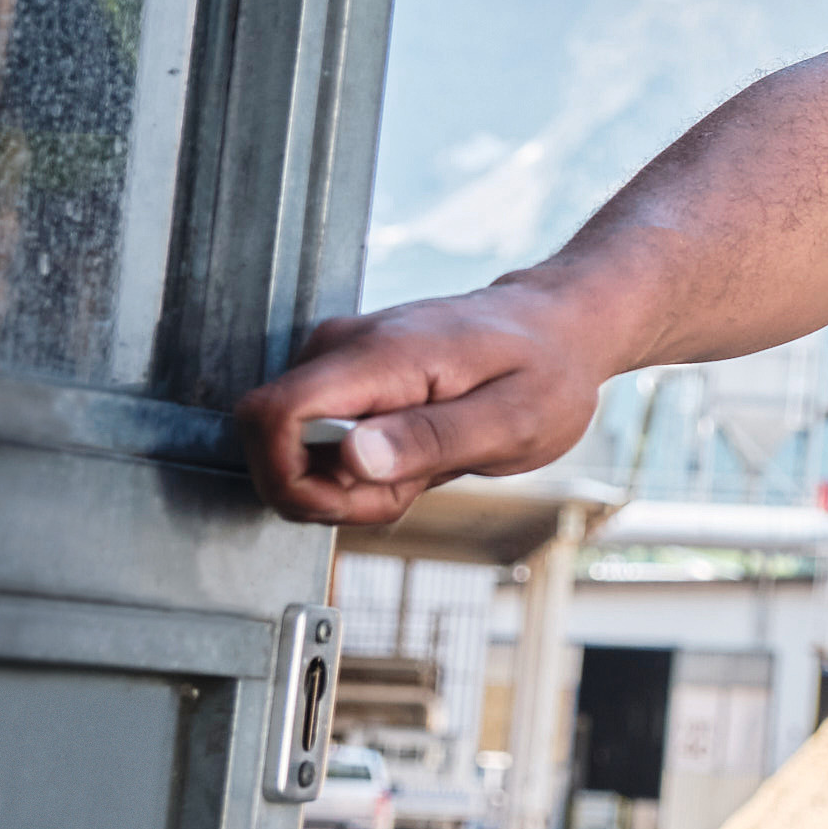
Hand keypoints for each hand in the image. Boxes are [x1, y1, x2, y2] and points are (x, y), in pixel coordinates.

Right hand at [235, 287, 614, 527]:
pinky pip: (317, 446)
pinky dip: (360, 469)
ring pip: (294, 454)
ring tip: (428, 463)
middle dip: (331, 494)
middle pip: (273, 446)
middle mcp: (340, 348)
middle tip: (412, 485)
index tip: (360, 498)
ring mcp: (336, 362)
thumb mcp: (514, 420)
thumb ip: (432, 439)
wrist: (558, 330)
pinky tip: (413, 455)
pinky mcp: (341, 380)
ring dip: (352, 486)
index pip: (269, 416)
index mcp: (379, 356)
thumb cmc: (547, 371)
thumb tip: (352, 458)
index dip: (293, 480)